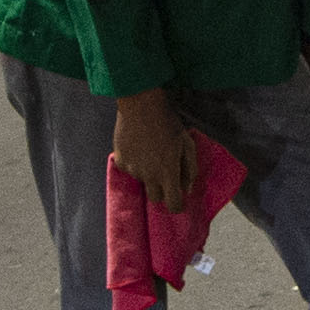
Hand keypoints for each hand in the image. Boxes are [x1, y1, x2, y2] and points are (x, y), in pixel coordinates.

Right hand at [107, 84, 198, 209]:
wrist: (140, 104)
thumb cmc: (168, 122)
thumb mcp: (187, 143)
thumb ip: (190, 169)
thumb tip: (187, 188)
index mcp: (168, 173)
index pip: (173, 204)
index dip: (177, 204)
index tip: (178, 198)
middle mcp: (149, 176)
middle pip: (155, 198)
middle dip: (162, 190)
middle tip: (165, 172)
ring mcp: (132, 170)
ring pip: (142, 181)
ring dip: (148, 173)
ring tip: (151, 151)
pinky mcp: (120, 161)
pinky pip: (129, 169)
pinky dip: (134, 163)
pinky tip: (138, 147)